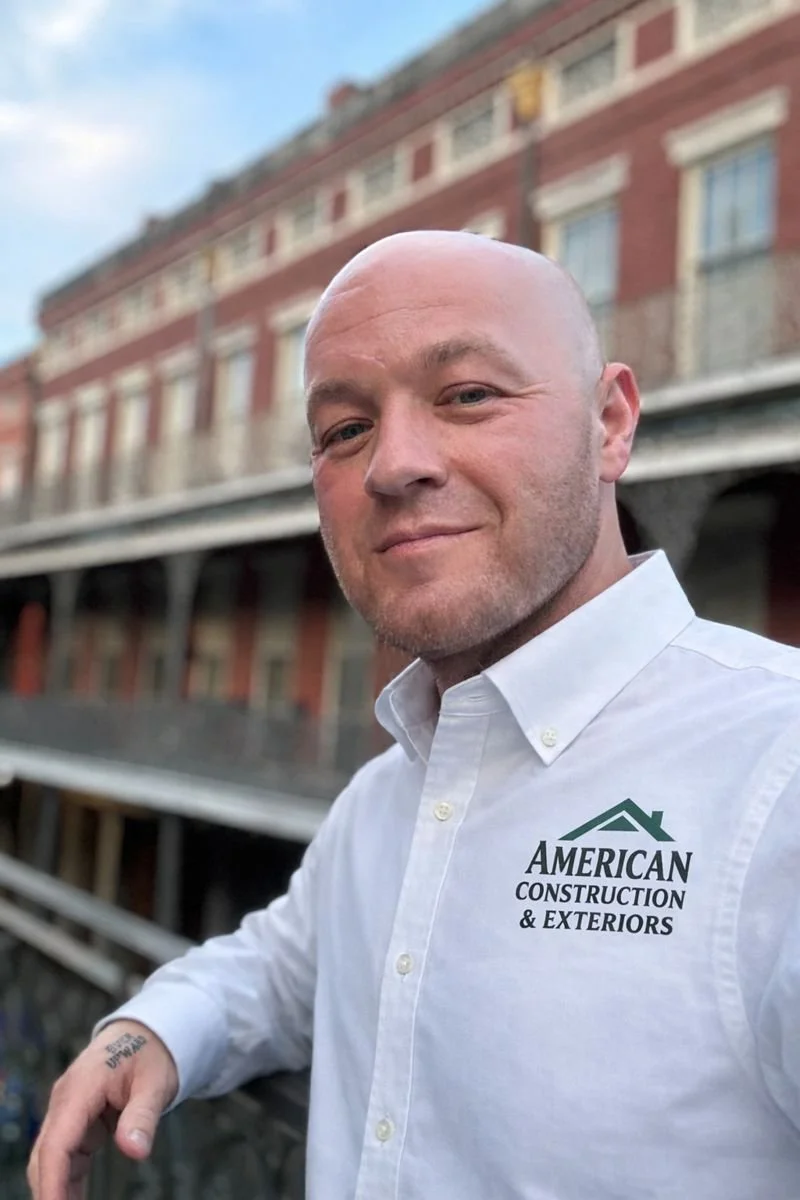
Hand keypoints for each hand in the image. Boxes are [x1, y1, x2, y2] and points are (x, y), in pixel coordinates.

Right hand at [27, 1019, 178, 1199]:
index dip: (52, 1182)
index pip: (57, 1144)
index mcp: (80, 1088)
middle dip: (49, 1191)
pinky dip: (67, 1180)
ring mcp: (68, 1111)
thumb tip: (134, 1151)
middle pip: (46, 1155)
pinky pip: (66, 1156)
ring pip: (52, 1158)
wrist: (145, 1033)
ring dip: (57, 1188)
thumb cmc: (151, 1054)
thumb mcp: (155, 1082)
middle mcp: (66, 1101)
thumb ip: (142, 1115)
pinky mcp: (77, 1120)